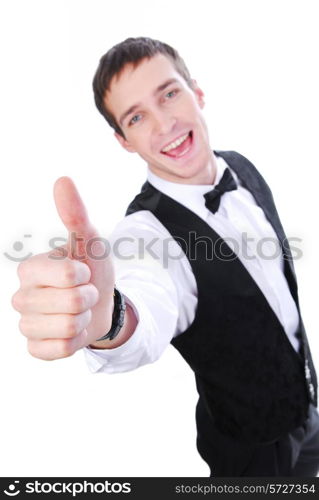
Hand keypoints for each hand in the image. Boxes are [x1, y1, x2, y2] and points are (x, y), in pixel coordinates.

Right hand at [12, 177, 114, 359]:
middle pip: (70, 304)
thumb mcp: (89, 241)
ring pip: (67, 328)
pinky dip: (76, 341)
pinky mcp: (36, 348)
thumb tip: (62, 179)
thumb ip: (75, 214)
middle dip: (88, 298)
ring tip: (79, 312)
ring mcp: (26, 325)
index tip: (83, 272)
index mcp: (29, 269)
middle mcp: (21, 297)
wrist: (100, 304)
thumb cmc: (92, 270)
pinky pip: (60, 350)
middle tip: (84, 294)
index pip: (67, 275)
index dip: (85, 275)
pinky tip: (72, 331)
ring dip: (84, 320)